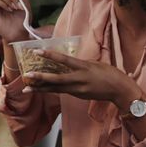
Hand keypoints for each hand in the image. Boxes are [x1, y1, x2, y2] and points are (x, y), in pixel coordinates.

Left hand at [21, 49, 140, 106]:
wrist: (119, 90)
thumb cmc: (110, 73)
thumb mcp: (95, 64)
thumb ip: (80, 64)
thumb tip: (69, 63)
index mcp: (84, 68)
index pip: (64, 60)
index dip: (50, 56)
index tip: (37, 51)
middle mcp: (79, 80)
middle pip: (56, 80)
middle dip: (40, 78)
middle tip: (26, 76)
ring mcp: (78, 89)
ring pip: (56, 88)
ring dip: (40, 88)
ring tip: (27, 89)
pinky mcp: (78, 95)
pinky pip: (61, 91)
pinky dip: (50, 90)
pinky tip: (40, 89)